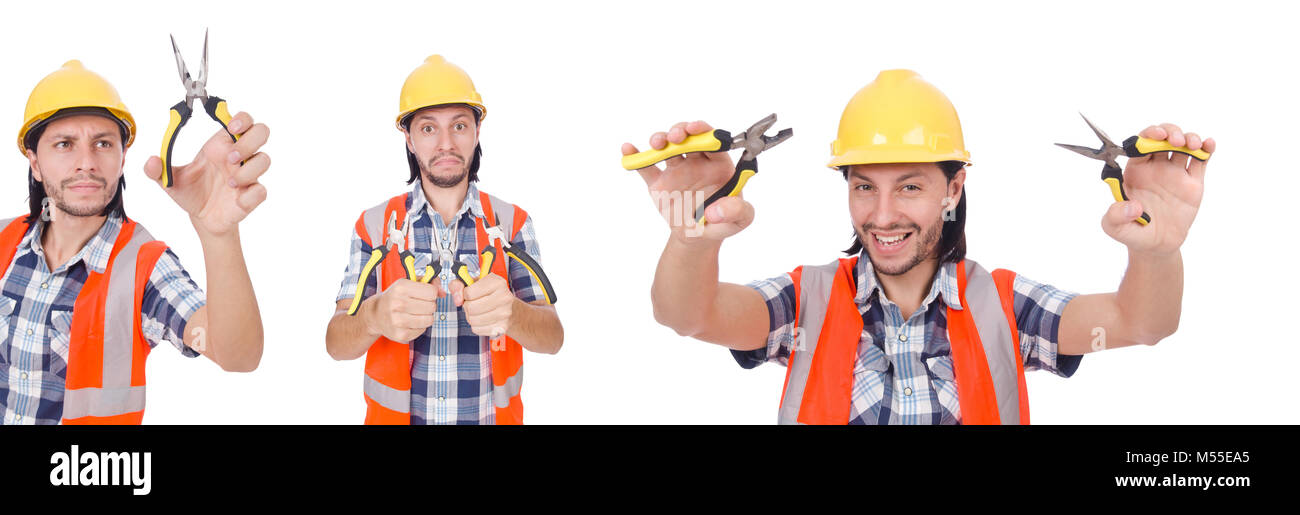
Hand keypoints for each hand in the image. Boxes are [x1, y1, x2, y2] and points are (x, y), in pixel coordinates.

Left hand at [144, 112, 270, 236]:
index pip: (242, 121)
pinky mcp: (252, 196)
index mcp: (220, 145)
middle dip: (249, 141)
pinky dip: (250, 193)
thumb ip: (157, 170)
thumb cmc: (191, 193)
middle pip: (261, 132)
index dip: (242, 119)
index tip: (231, 127)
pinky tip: (236, 197)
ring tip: (229, 182)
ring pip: (264, 160)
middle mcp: (238, 157)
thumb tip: (150, 161)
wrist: (201, 218)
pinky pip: (261, 190)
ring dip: (248, 170)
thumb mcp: (169, 181)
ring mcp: (247, 175)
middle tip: (230, 157)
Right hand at [364, 279, 443, 341]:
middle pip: (432, 306)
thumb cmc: (396, 296)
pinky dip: (420, 326)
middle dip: (429, 305)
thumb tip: (443, 293)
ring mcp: (398, 321)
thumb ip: (430, 282)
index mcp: (401, 288)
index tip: (423, 294)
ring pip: (430, 319)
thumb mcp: (409, 282)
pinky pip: (423, 330)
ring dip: (426, 316)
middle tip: (419, 304)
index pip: (432, 292)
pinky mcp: (401, 335)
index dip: (431, 293)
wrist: (376, 314)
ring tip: (415, 313)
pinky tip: (410, 321)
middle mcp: (398, 304)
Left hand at [449, 274, 513, 337]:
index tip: (470, 294)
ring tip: (477, 312)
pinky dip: (476, 326)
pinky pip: (477, 329)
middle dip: (467, 306)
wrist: (510, 307)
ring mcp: (505, 313)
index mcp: (497, 282)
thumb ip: (458, 285)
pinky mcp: (502, 327)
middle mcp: (504, 297)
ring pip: (473, 320)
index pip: (469, 293)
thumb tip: (458, 300)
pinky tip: (482, 319)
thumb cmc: (488, 293)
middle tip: (472, 304)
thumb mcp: (473, 283)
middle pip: (471, 308)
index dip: (465, 294)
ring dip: (470, 317)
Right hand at [621, 120, 754, 241]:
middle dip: (680, 130)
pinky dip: (635, 157)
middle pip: (688, 137)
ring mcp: (676, 171)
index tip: (695, 129)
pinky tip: (627, 149)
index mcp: (718, 165)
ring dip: (660, 139)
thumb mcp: (740, 220)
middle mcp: (697, 163)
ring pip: (666, 147)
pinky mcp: (659, 183)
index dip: (704, 131)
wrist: (699, 238)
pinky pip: (646, 168)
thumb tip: (718, 210)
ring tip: (656, 144)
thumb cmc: (723, 223)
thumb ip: (738, 212)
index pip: (713, 142)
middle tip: (675, 136)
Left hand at [1103, 122, 1214, 254]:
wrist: (1156, 245)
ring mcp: (1175, 173)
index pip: (1140, 144)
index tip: (1157, 136)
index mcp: (1135, 171)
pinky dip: (1206, 149)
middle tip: (1175, 141)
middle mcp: (1155, 167)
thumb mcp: (1114, 227)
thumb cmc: (1132, 232)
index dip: (1148, 135)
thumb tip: (1132, 206)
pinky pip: (1201, 161)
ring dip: (1189, 137)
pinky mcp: (1193, 182)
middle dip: (1170, 131)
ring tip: (1193, 145)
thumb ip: (1115, 216)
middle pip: (1163, 138)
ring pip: (1184, 145)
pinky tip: (1208, 144)